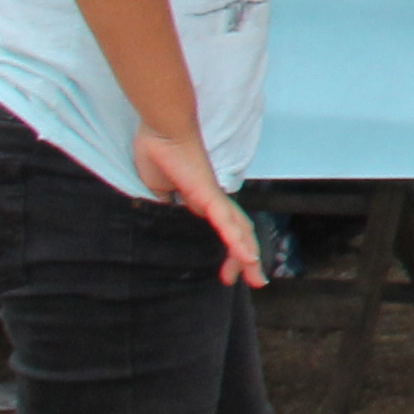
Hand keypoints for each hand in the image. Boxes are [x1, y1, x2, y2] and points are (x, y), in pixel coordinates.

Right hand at [136, 127, 269, 288]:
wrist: (162, 131)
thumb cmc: (158, 155)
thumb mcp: (157, 192)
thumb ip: (165, 207)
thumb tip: (162, 222)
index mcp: (204, 202)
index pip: (225, 230)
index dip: (231, 251)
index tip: (229, 276)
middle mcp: (215, 201)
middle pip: (239, 233)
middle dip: (247, 259)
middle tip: (254, 282)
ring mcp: (214, 197)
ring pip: (239, 230)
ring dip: (249, 254)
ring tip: (256, 277)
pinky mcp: (209, 194)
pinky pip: (226, 220)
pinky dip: (237, 239)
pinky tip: (247, 256)